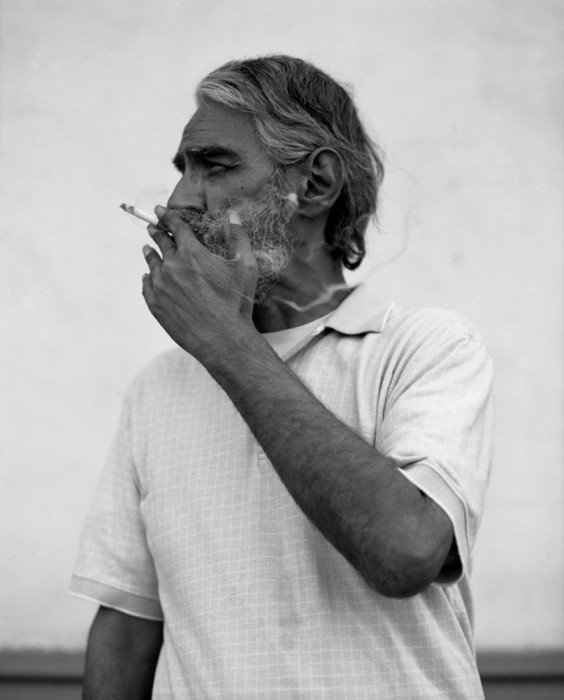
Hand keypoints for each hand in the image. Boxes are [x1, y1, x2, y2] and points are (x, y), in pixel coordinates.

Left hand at [142, 206, 257, 361]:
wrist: (222, 339)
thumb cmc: (236, 303)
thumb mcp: (245, 267)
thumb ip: (238, 237)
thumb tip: (233, 214)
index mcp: (192, 253)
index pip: (175, 227)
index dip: (167, 216)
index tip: (159, 210)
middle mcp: (172, 266)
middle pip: (160, 243)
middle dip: (156, 232)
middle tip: (152, 228)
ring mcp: (161, 286)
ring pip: (151, 264)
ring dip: (150, 254)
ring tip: (147, 250)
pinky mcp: (155, 305)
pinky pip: (147, 286)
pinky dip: (147, 279)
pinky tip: (148, 277)